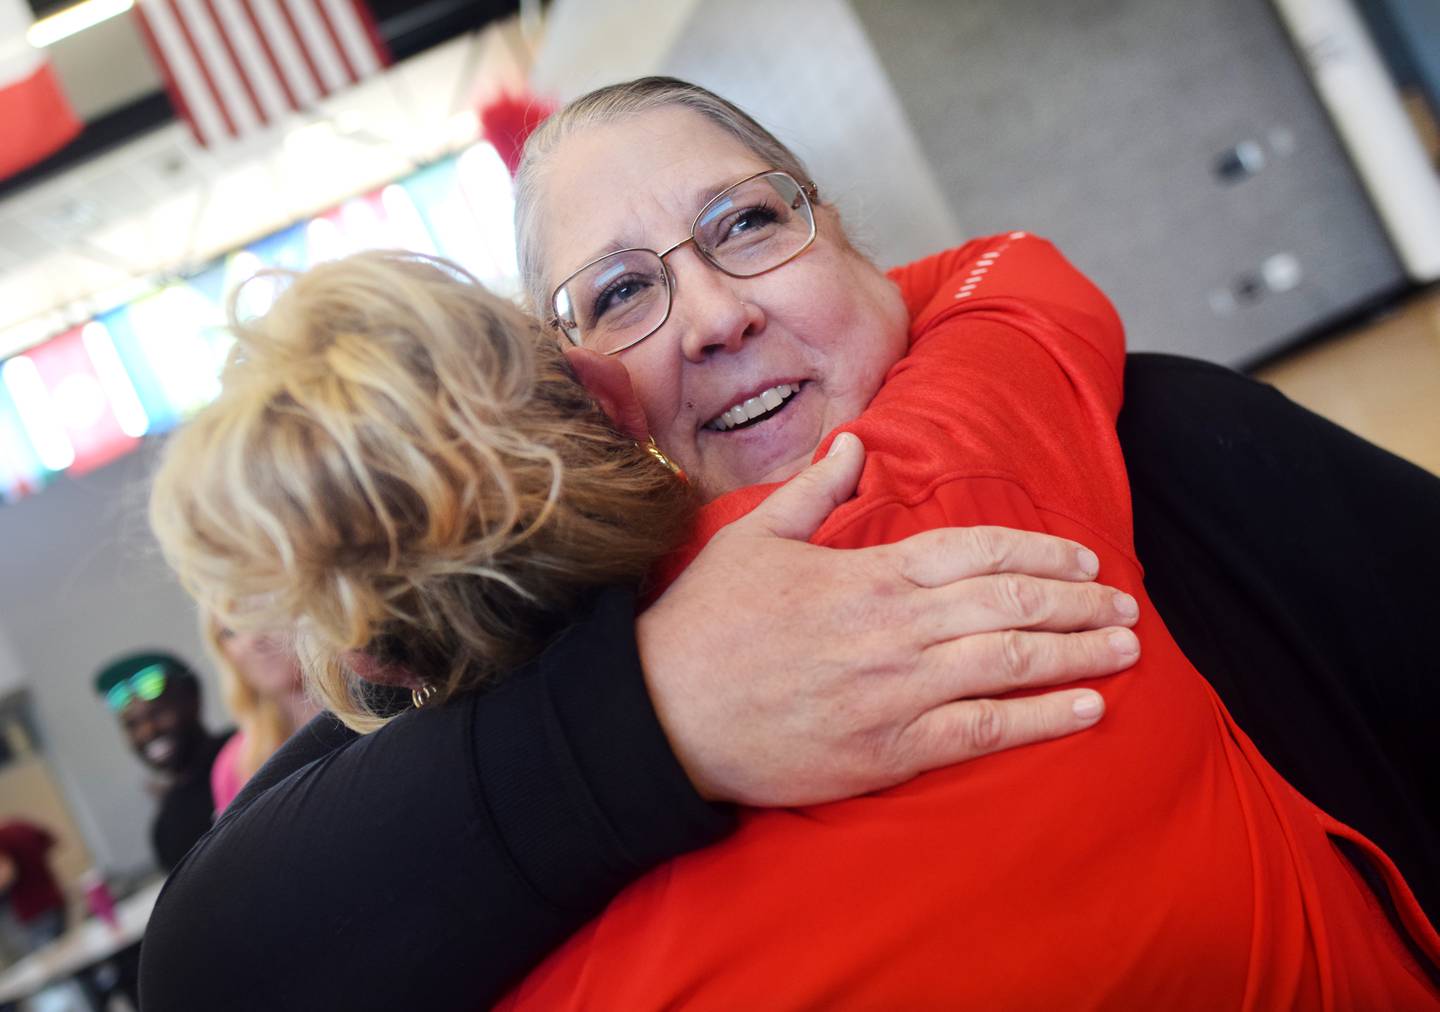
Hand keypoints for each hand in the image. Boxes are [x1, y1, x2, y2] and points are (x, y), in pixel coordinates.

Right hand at [635, 434, 1139, 805]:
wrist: (662, 716)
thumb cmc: (704, 625)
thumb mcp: (752, 538)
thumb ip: (815, 491)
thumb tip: (858, 445)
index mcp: (868, 573)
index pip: (978, 550)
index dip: (1041, 551)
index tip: (1083, 558)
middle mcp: (896, 628)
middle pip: (1011, 604)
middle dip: (1078, 602)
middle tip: (1126, 606)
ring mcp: (897, 691)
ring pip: (1012, 663)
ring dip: (1079, 652)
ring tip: (1127, 649)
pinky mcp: (889, 750)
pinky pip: (983, 731)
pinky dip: (1042, 718)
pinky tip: (1088, 708)